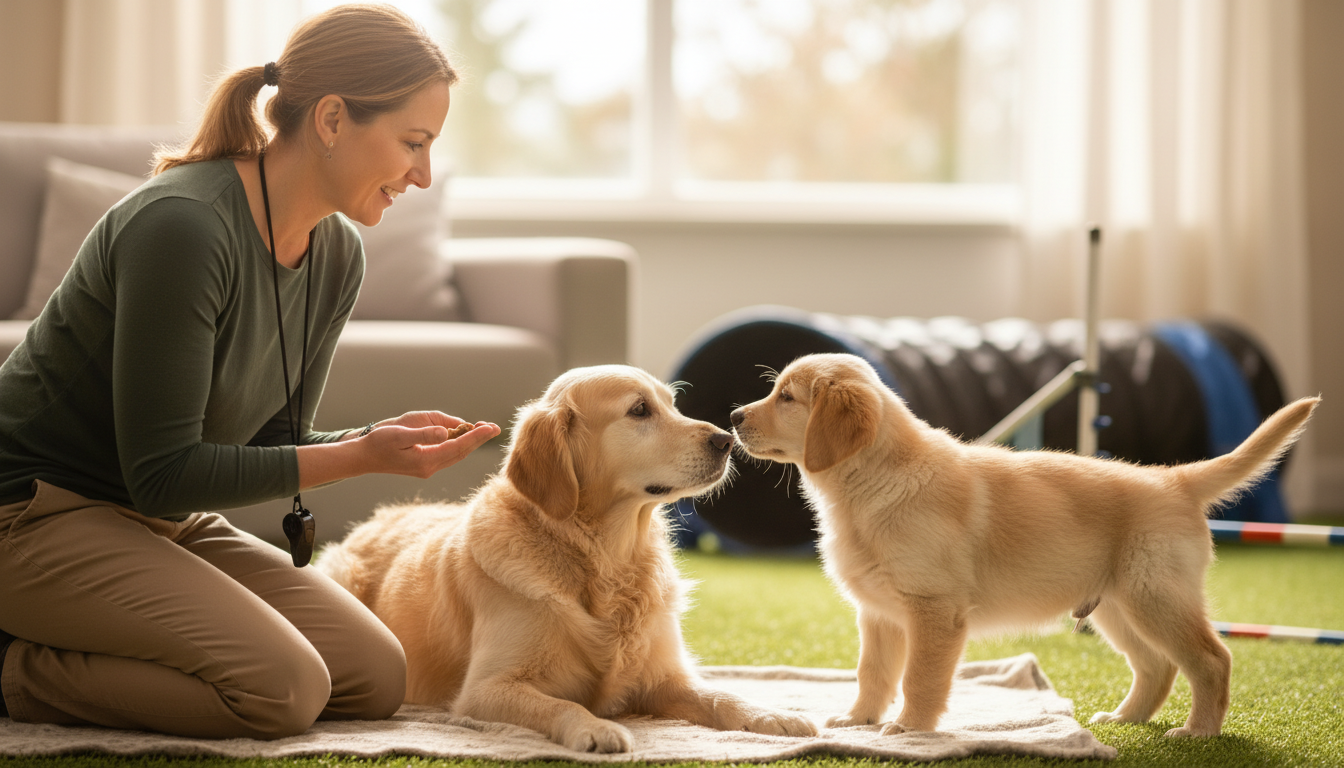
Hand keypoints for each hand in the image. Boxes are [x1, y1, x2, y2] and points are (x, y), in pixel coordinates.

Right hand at [360, 411, 501, 478]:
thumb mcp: (399, 434)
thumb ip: (424, 434)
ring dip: (470, 443)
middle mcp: (429, 467)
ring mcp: (427, 468)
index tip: (491, 427)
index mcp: (426, 460)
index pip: (458, 446)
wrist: (362, 458)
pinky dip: (458, 445)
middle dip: (478, 439)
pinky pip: (447, 454)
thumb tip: (446, 433)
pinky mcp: (424, 465)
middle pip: (461, 452)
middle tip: (495, 428)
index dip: (476, 436)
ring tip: (484, 430)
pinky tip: (463, 436)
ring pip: (455, 454)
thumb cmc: (378, 442)